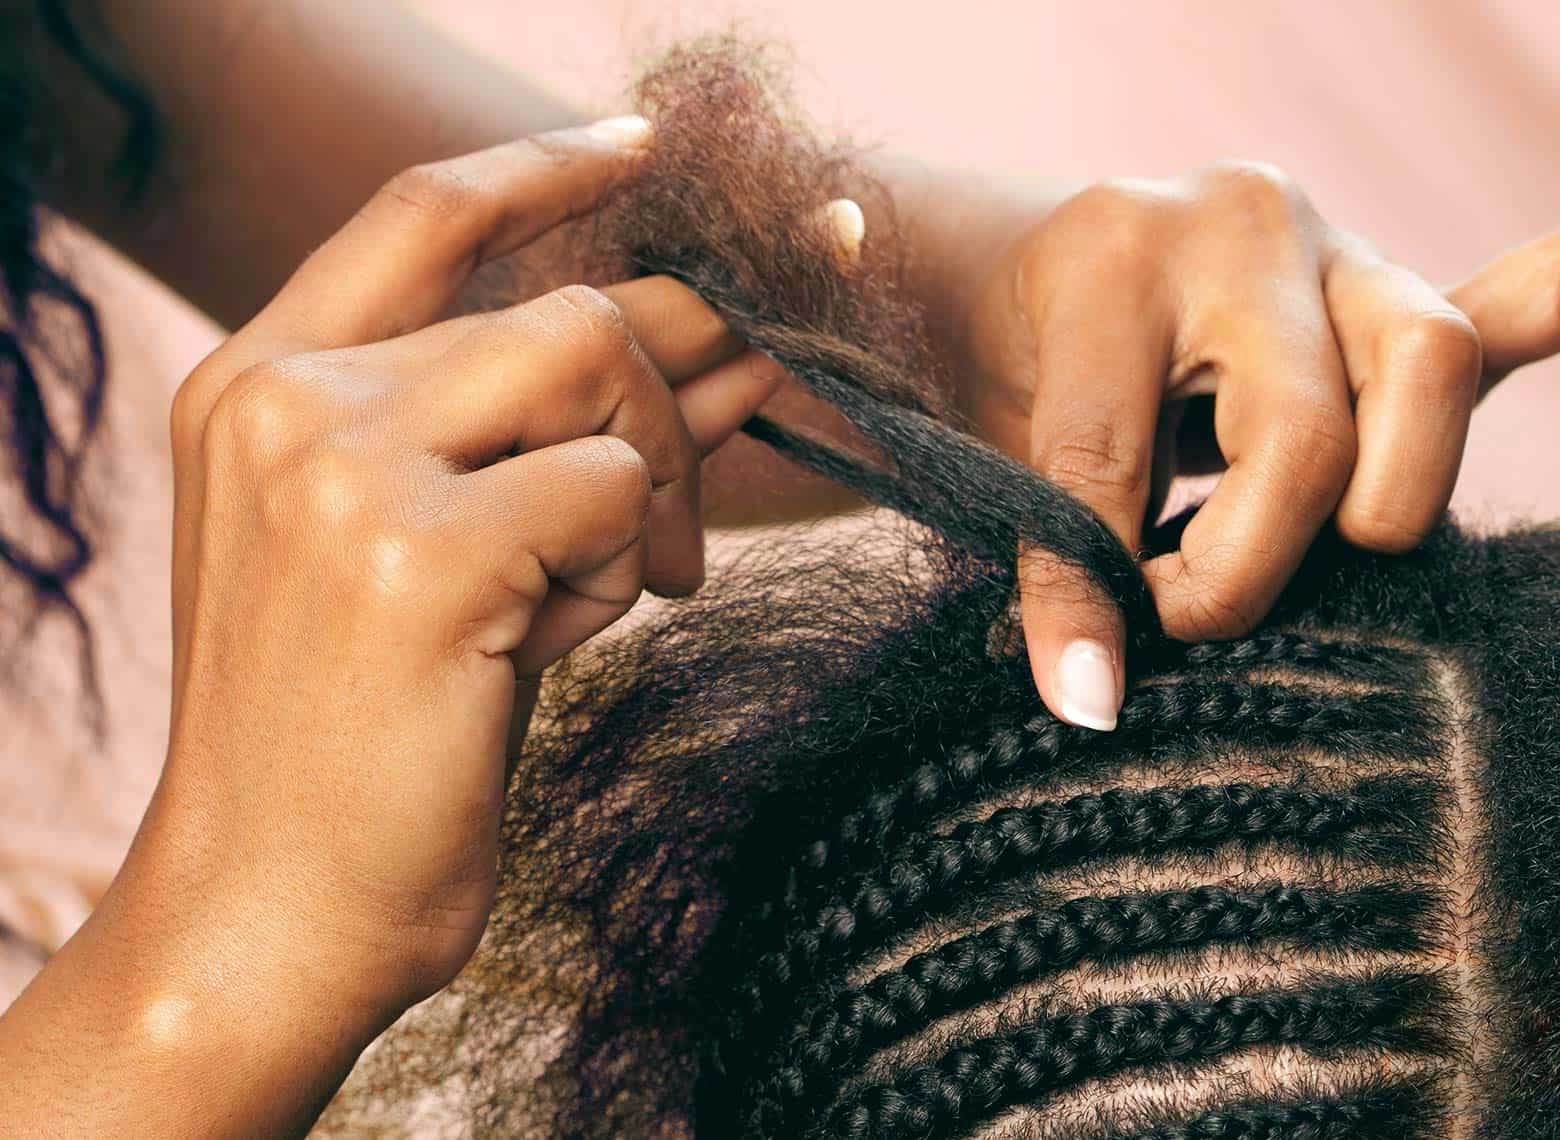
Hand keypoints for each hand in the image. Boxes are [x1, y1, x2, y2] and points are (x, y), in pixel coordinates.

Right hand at [125, 119, 785, 1026]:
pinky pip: (607, 490)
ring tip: (621, 585)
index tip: (653, 148)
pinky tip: (567, 634)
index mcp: (265, 382)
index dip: (549, 166)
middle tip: (701, 485)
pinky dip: (625, 562)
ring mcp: (339, 465)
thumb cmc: (363, 733)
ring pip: (599, 368)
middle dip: (676, 388)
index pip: (424, 210)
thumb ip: (548, 431)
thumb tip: (716, 341)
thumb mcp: (439, 546)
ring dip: (651, 484)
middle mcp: (287, 398)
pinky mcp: (415, 551)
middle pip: (565, 307)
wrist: (269, 910)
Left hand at [956, 162, 1559, 729]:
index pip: (1113, 454)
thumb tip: (1096, 696)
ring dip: (1373, 507)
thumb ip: (1050, 535)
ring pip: (1426, 373)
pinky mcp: (1387, 293)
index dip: (1092, 587)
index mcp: (1113, 257)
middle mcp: (1241, 231)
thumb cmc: (1004, 351)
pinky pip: (1493, 319)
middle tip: (1176, 600)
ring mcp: (1333, 251)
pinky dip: (1543, 315)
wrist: (1030, 256)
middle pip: (1305, 434)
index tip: (1089, 692)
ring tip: (1286, 546)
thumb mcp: (989, 431)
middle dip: (1245, 564)